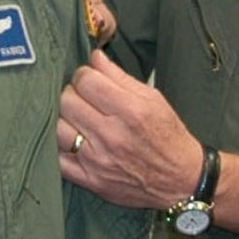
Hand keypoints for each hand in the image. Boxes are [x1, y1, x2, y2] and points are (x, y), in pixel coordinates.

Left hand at [57, 49, 201, 209]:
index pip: (86, 81)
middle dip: (72, 94)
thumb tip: (95, 57)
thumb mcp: (153, 99)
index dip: (84, 75)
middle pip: (67, 101)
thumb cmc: (168, 137)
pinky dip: (60, 149)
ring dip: (65, 120)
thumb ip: (120, 77)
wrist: (181, 181)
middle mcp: (112, 135)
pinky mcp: (91, 180)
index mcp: (130, 111)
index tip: (88, 78)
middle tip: (83, 98)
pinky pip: (58, 159)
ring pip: (58, 128)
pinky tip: (74, 142)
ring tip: (78, 120)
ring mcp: (98, 160)